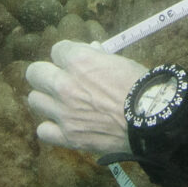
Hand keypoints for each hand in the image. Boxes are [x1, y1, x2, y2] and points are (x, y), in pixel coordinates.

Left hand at [25, 40, 147, 156]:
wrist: (153, 119)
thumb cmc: (140, 86)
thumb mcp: (120, 61)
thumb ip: (98, 56)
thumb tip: (90, 49)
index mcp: (78, 61)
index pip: (57, 50)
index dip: (67, 56)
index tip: (75, 62)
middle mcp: (65, 85)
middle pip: (34, 73)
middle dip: (46, 74)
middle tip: (59, 80)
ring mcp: (64, 112)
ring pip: (35, 100)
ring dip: (47, 99)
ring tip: (61, 103)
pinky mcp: (68, 136)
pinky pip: (43, 131)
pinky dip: (51, 128)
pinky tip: (63, 125)